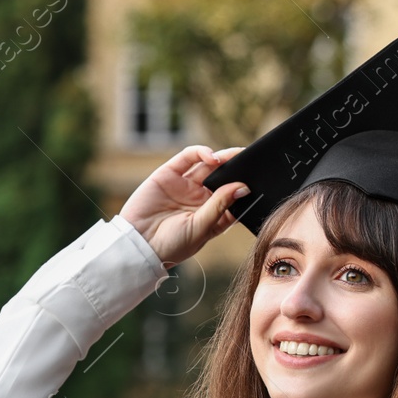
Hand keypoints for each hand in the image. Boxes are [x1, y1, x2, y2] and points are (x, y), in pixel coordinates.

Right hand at [119, 145, 248, 266]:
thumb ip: (220, 205)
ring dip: (223, 158)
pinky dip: (201, 152)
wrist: (138, 245)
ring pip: (208, 165)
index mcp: (211, 214)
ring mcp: (184, 185)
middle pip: (223, 177)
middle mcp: (199, 198)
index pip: (233, 196)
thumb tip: (243, 187)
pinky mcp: (169, 173)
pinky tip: (212, 157)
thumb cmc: (171, 245)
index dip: (245, 188)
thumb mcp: (201, 228)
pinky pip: (188, 157)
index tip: (259, 183)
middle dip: (237, 168)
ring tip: (235, 157)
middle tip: (252, 161)